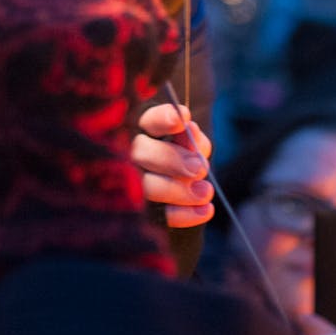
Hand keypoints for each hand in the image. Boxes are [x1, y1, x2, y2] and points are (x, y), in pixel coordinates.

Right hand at [132, 103, 213, 227]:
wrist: (176, 189)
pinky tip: (206, 210)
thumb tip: (192, 131)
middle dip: (172, 160)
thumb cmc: (182, 156)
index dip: (163, 119)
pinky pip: (159, 216)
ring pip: (147, 187)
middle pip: (141, 153)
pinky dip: (184, 215)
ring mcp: (132, 185)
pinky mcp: (142, 212)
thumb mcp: (189, 143)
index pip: (147, 120)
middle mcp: (129, 154)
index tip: (181, 120)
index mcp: (142, 129)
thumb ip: (191, 138)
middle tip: (198, 168)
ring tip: (206, 192)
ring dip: (179, 191)